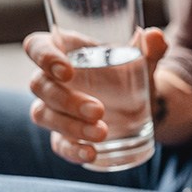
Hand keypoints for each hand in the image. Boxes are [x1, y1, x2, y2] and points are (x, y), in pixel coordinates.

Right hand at [23, 28, 166, 163]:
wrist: (143, 105)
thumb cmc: (132, 73)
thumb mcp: (143, 61)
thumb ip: (151, 48)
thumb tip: (155, 36)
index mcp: (66, 51)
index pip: (37, 46)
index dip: (44, 57)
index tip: (67, 72)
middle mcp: (52, 79)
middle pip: (40, 86)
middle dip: (67, 100)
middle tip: (99, 110)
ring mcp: (55, 109)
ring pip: (44, 116)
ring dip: (70, 126)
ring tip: (103, 133)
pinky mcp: (64, 135)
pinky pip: (58, 144)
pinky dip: (72, 151)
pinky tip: (92, 154)